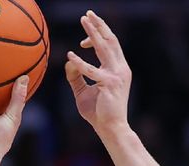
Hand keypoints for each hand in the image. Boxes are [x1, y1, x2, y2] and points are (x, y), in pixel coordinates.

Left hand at [65, 11, 130, 136]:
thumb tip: (68, 62)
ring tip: (84, 20)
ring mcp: (117, 75)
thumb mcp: (83, 92)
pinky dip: (80, 62)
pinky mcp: (109, 84)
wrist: (111, 129)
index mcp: (118, 69)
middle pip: (110, 40)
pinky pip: (91, 70)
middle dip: (99, 25)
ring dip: (93, 33)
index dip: (98, 37)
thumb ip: (76, 76)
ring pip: (104, 48)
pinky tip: (71, 55)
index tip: (84, 36)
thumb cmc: (99, 113)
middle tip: (87, 13)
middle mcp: (120, 69)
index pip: (110, 46)